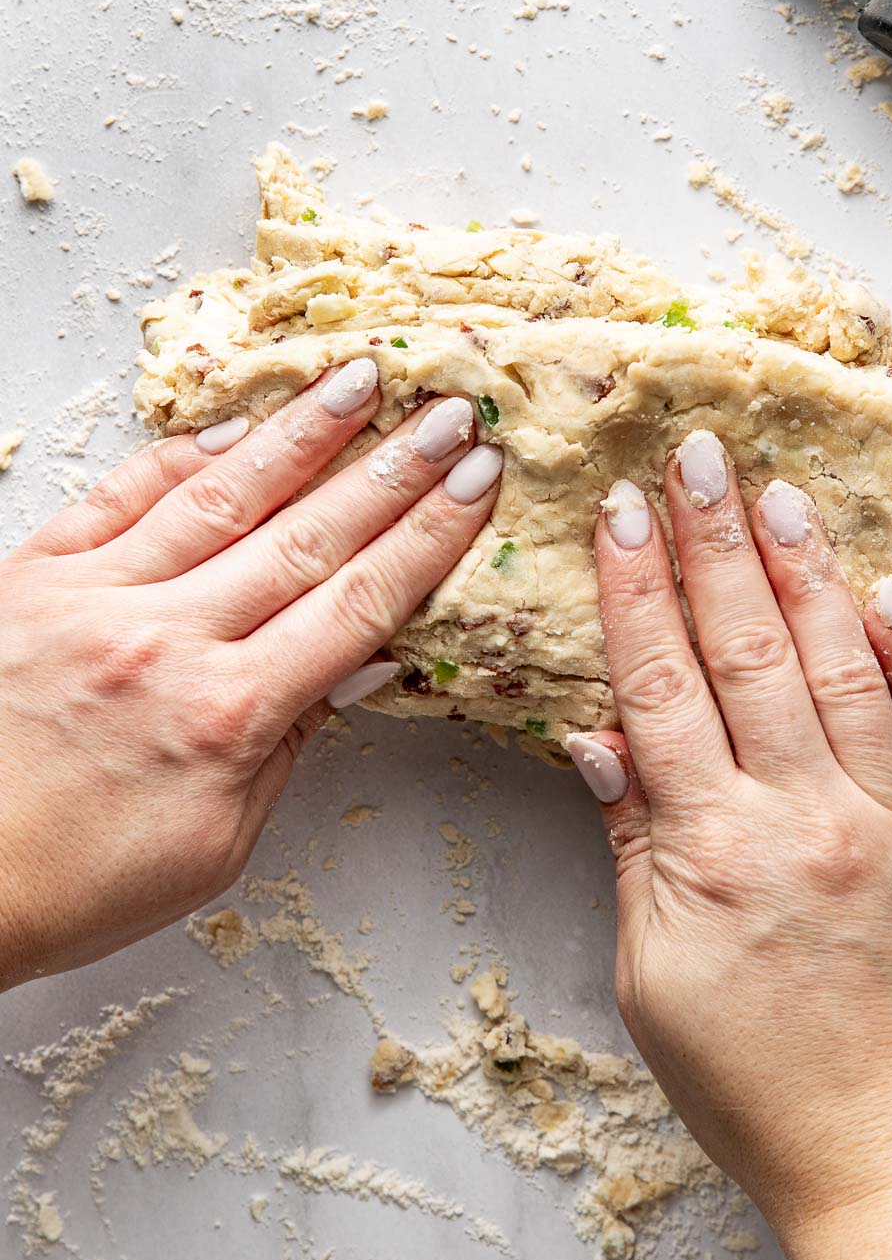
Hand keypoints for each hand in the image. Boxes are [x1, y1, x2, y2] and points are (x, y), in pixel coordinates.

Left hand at [0, 361, 501, 990]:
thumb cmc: (78, 880)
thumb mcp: (216, 841)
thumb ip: (288, 745)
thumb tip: (356, 664)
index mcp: (227, 717)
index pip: (358, 604)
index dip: (429, 536)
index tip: (477, 483)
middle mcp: (168, 642)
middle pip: (307, 537)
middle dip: (392, 469)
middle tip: (449, 413)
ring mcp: (96, 599)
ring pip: (220, 497)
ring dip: (300, 434)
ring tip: (360, 380)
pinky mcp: (33, 577)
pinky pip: (119, 496)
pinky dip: (180, 454)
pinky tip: (233, 425)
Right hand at [569, 432, 891, 1259]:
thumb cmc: (757, 1086)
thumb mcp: (656, 976)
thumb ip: (634, 844)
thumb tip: (597, 737)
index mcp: (716, 847)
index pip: (662, 686)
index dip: (635, 591)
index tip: (617, 513)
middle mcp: (807, 814)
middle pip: (747, 649)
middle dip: (713, 541)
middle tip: (694, 455)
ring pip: (841, 667)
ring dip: (805, 571)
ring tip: (777, 491)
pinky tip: (886, 596)